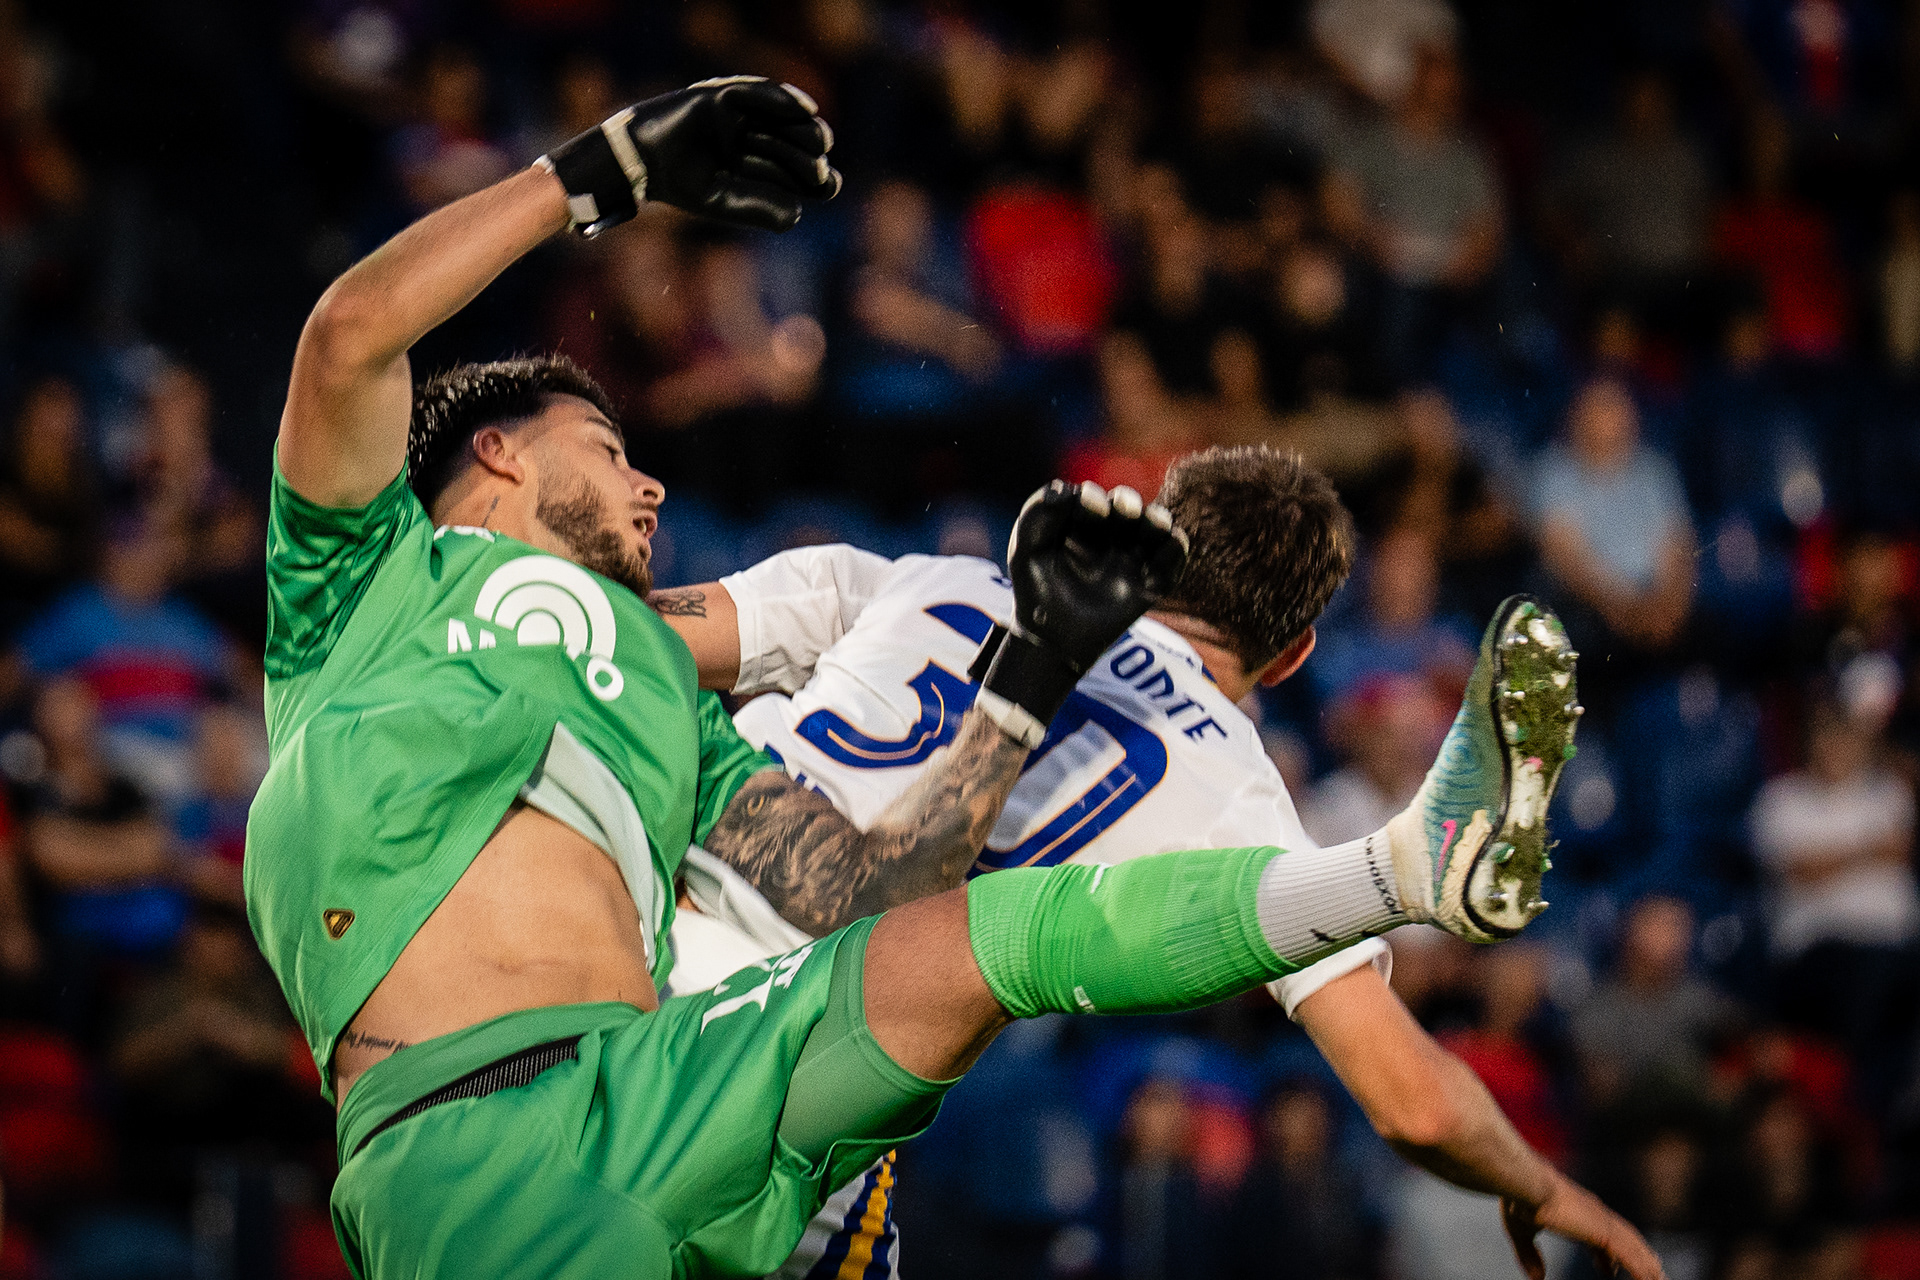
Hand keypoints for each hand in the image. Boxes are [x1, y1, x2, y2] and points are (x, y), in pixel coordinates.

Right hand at [543, 75, 839, 235]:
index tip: (828, 186)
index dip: (813, 177)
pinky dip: (783, 98)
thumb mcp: (724, 202)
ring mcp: (735, 116)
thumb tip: (797, 215)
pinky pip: (757, 93)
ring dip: (804, 128)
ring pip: (780, 118)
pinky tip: (807, 109)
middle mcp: (747, 138)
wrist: (639, 163)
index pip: (789, 169)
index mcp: (749, 164)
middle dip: (808, 156)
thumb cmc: (679, 184)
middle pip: (790, 143)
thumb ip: (759, 208)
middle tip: (820, 172)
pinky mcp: (720, 97)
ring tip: (822, 142)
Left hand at [974, 480, 1186, 745]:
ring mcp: (1133, 557)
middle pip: (1128, 505)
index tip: (1088, 508)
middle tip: (1123, 510)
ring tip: (1152, 524)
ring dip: (1157, 518)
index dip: (1092, 497)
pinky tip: (1169, 542)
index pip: (1093, 498)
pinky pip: (1174, 556)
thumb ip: (1036, 514)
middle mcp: (1110, 535)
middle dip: (1127, 501)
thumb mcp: (1026, 549)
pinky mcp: (1152, 581)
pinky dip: (1177, 545)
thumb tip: (1064, 489)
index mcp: (1080, 523)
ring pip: (1156, 525)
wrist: (1052, 640)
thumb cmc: (1036, 592)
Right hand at [1502, 1179, 1665, 1279]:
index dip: (1607, 1256)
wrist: (1527, 1186)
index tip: (1612, 1272)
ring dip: (1648, 1265)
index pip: (1600, 1237)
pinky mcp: (1605, 1233)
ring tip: (1661, 1279)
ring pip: (1633, 1248)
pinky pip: (1632, 1258)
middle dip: (1638, 1256)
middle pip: (1624, 1239)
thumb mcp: (1521, 1232)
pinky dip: (1643, 1270)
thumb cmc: (1521, 1201)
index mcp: (1577, 1213)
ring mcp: (1602, 1223)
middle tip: (1653, 1272)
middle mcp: (1594, 1215)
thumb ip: (1529, 1255)